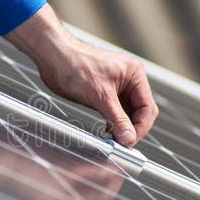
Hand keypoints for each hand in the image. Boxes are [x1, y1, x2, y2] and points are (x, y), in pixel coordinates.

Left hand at [5, 4, 157, 146]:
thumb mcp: (100, 96)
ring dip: (121, 126)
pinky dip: (112, 122)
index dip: (141, 126)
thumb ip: (117, 119)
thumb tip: (129, 139)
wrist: (53, 56)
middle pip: (140, 111)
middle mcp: (129, 79)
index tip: (129, 141)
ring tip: (113, 139)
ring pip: (127, 112)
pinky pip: (114, 110)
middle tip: (122, 143)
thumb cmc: (76, 66)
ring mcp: (116, 85)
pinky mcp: (103, 92)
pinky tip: (106, 130)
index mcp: (135, 74)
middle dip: (132, 127)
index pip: (147, 107)